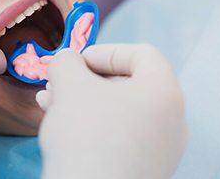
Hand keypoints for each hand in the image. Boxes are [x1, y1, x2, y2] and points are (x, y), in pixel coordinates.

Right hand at [37, 44, 186, 178]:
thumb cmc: (87, 133)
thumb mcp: (69, 83)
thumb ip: (66, 61)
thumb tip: (66, 60)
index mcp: (164, 92)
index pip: (142, 55)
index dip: (105, 51)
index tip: (76, 61)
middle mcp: (170, 121)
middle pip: (127, 84)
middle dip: (85, 79)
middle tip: (57, 82)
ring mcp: (159, 149)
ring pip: (117, 111)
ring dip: (81, 101)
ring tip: (49, 102)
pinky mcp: (143, 169)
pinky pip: (118, 136)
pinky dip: (91, 125)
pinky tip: (59, 125)